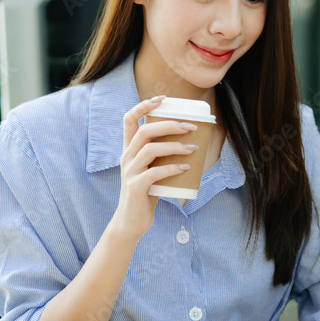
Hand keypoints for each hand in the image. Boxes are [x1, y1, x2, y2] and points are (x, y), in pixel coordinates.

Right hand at [111, 96, 196, 239]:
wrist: (131, 222)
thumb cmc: (146, 192)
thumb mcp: (152, 168)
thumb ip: (162, 156)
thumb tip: (192, 142)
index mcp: (129, 149)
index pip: (129, 119)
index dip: (143, 106)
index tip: (162, 99)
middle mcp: (126, 157)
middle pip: (144, 131)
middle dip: (169, 125)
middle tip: (191, 127)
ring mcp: (129, 172)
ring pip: (150, 149)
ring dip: (174, 146)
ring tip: (193, 149)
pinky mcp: (135, 187)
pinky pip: (154, 173)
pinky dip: (172, 168)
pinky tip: (185, 168)